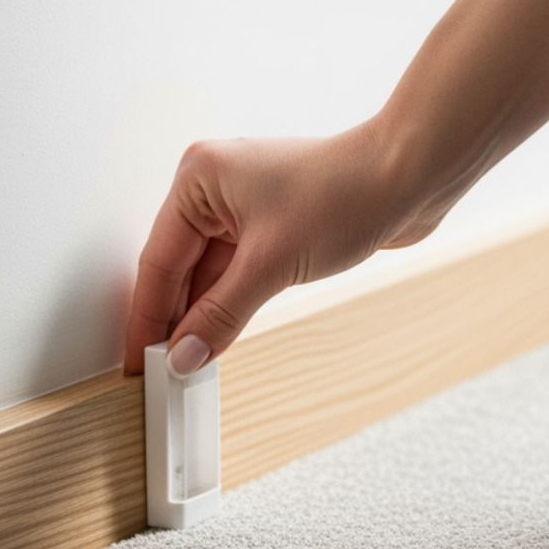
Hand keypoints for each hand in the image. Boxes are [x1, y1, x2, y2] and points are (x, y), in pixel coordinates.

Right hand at [122, 0, 548, 374]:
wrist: (411, 175)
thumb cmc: (346, 194)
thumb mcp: (271, 265)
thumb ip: (221, 315)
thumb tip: (184, 355)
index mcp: (197, 179)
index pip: (157, 261)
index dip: (147, 317)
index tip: (137, 361)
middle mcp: (213, 187)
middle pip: (177, 268)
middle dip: (174, 320)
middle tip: (163, 373)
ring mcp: (243, 206)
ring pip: (207, 274)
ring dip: (203, 315)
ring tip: (191, 364)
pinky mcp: (272, 224)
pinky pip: (236, 272)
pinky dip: (229, 304)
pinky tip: (221, 337)